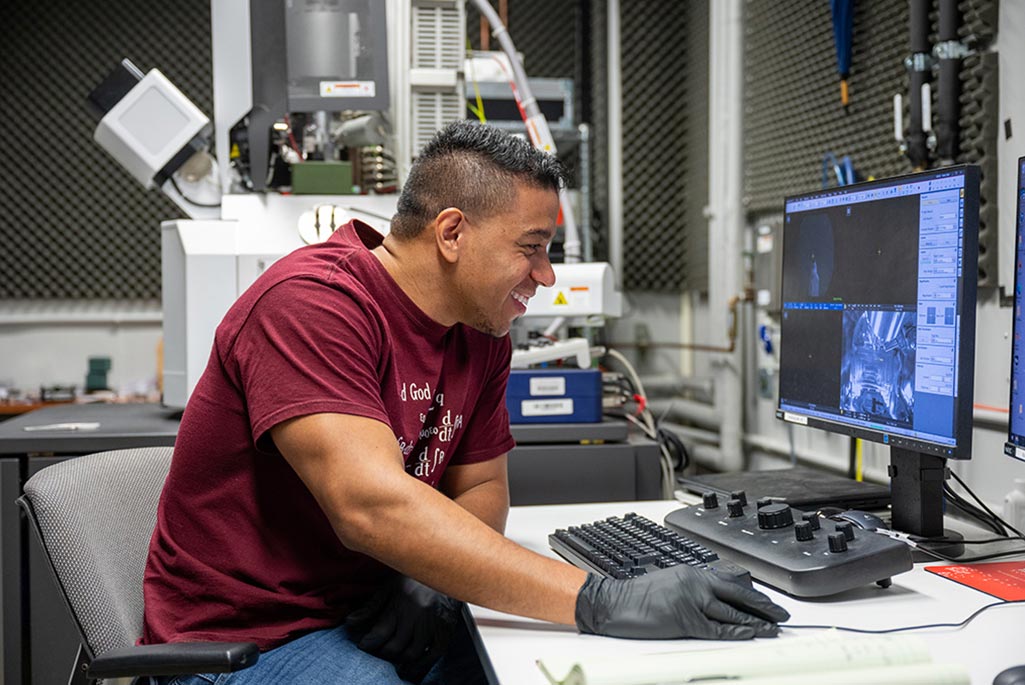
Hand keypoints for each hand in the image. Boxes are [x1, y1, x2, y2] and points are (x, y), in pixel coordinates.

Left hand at [345, 575, 461, 682]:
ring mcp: (433, 624)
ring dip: (399, 660)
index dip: (368, 643)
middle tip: (377, 651)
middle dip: (382, 653)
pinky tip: (410, 667)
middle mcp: (418, 614)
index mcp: (402, 601)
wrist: (448, 569)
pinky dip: (421, 665)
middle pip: (395, 646)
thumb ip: (371, 606)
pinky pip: (433, 654)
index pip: (379, 633)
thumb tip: (350, 622)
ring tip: (391, 658)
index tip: (363, 645)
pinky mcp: (446, 630)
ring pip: (412, 653)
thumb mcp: (390, 587)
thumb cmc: (416, 578)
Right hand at [575, 564, 789, 639]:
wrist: (611, 602)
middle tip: (782, 615)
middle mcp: (694, 583)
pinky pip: (716, 627)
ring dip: (756, 621)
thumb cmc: (635, 596)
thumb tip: (714, 603)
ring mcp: (690, 600)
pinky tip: (749, 634)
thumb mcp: (669, 583)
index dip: (753, 594)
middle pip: (737, 595)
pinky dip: (736, 631)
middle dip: (763, 606)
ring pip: (731, 612)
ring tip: (773, 628)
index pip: (730, 584)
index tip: (768, 603)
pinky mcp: (684, 619)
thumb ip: (692, 590)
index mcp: (691, 573)